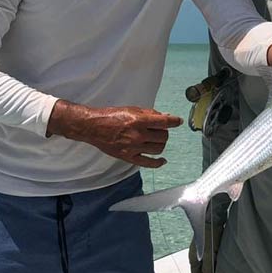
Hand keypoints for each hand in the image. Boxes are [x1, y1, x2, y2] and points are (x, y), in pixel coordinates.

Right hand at [46, 100, 182, 167]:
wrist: (93, 127)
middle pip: (163, 136)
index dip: (174, 121)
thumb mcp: (132, 109)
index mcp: (138, 120)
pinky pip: (148, 163)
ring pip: (158, 149)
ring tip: (157, 140)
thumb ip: (149, 113)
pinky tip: (162, 160)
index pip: (164, 122)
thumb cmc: (112, 116)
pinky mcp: (128, 157)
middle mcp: (137, 135)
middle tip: (160, 130)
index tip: (178, 121)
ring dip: (161, 144)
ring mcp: (133, 148)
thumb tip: (165, 117)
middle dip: (165, 132)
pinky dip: (158, 163)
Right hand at [188, 198, 226, 272]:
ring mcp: (202, 248)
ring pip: (207, 263)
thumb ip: (207, 266)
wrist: (213, 214)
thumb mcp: (210, 252)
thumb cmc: (210, 232)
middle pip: (202, 270)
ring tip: (224, 267)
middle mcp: (196, 254)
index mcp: (193, 258)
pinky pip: (212, 255)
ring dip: (214, 267)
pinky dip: (217, 259)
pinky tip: (225, 257)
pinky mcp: (208, 242)